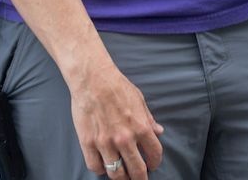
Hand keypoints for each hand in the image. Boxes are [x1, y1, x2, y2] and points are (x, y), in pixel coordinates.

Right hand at [68, 60, 163, 179]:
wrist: (92, 79)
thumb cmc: (117, 86)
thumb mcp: (139, 100)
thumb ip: (148, 119)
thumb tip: (159, 131)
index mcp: (140, 127)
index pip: (154, 154)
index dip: (155, 162)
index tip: (152, 164)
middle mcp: (124, 138)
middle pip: (137, 170)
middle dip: (140, 178)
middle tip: (139, 178)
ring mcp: (105, 142)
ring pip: (116, 173)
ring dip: (121, 177)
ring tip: (122, 174)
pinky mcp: (88, 142)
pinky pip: (95, 166)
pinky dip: (101, 169)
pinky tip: (104, 165)